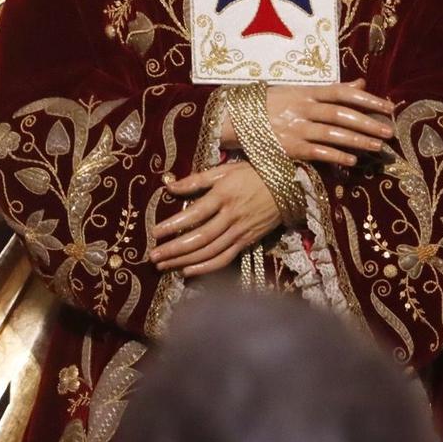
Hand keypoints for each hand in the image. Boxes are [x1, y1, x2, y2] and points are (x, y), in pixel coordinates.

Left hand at [148, 162, 282, 275]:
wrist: (289, 186)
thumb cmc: (253, 173)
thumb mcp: (225, 170)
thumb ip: (197, 180)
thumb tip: (169, 186)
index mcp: (224, 195)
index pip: (194, 214)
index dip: (173, 225)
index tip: (154, 232)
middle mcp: (231, 216)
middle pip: (199, 238)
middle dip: (174, 249)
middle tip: (153, 257)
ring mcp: (240, 231)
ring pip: (209, 251)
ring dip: (184, 260)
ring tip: (164, 266)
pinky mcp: (247, 241)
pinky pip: (225, 259)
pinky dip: (206, 267)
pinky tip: (188, 271)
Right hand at [224, 79, 394, 165]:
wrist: (234, 118)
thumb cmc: (269, 103)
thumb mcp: (298, 91)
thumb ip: (330, 90)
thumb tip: (359, 84)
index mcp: (307, 92)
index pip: (342, 93)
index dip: (367, 100)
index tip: (388, 107)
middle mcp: (304, 108)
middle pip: (342, 114)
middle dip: (368, 123)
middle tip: (389, 132)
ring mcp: (296, 128)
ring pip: (333, 134)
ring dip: (358, 141)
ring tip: (377, 147)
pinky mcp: (289, 147)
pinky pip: (317, 152)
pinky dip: (335, 156)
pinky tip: (352, 162)